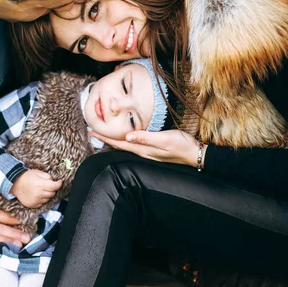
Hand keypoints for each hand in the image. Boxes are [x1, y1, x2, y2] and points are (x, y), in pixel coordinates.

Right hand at [11, 170, 62, 207]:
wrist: (15, 184)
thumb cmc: (26, 177)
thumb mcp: (37, 172)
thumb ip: (47, 176)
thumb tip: (53, 180)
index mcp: (40, 185)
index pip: (54, 187)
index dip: (59, 184)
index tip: (60, 182)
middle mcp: (38, 194)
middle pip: (52, 193)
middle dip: (52, 189)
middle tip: (47, 185)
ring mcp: (35, 201)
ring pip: (48, 199)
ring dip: (47, 194)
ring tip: (41, 189)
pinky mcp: (33, 205)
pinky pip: (42, 203)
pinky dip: (42, 199)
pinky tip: (37, 194)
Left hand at [91, 129, 206, 166]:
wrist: (196, 154)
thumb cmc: (182, 145)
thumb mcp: (165, 139)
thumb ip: (146, 138)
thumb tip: (128, 137)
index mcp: (144, 149)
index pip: (120, 143)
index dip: (105, 138)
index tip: (92, 132)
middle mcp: (143, 152)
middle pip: (120, 146)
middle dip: (106, 139)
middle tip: (92, 132)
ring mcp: (148, 153)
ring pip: (126, 147)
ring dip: (114, 141)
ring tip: (104, 136)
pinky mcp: (153, 150)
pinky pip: (134, 146)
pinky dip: (125, 141)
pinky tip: (125, 139)